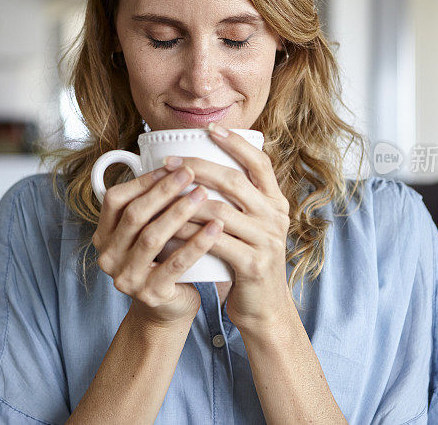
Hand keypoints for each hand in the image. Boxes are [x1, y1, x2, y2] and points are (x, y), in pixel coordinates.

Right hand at [92, 165, 223, 327]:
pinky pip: (175, 264)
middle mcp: (108, 256)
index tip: (173, 165)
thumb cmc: (162, 261)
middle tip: (191, 173)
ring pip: (152, 237)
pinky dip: (197, 243)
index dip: (144, 180)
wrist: (168, 309)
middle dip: (164, 191)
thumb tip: (176, 162)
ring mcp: (126, 277)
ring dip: (180, 212)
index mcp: (104, 236)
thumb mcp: (148, 232)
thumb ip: (151, 206)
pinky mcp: (150, 294)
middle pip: (135, 215)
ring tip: (205, 195)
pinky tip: (216, 228)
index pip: (116, 199)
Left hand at [165, 123, 292, 333]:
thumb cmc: (247, 261)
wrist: (265, 309)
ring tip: (161, 192)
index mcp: (276, 202)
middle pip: (234, 181)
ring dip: (185, 200)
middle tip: (170, 161)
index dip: (236, 144)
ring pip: (219, 211)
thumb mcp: (251, 226)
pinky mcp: (253, 264)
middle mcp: (276, 217)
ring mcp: (267, 241)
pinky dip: (187, 233)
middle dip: (198, 167)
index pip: (260, 163)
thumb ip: (237, 201)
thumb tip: (201, 169)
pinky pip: (214, 242)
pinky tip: (167, 228)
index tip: (210, 129)